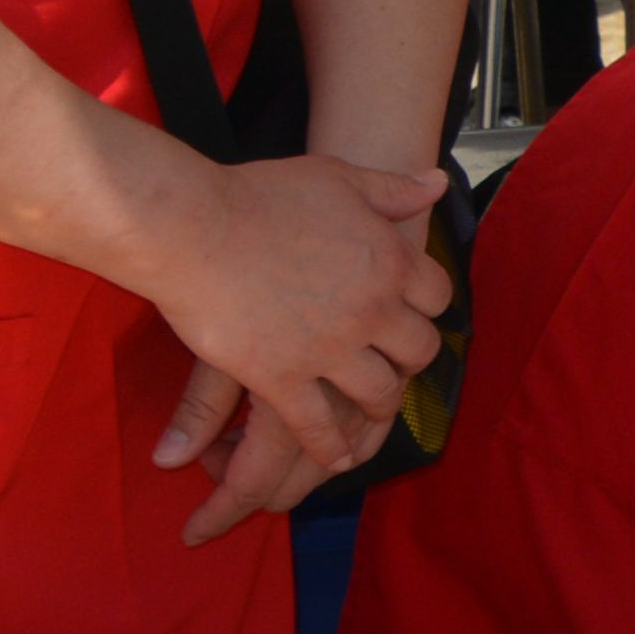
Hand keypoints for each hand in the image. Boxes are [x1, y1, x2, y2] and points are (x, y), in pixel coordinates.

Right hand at [142, 155, 452, 542]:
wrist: (195, 228)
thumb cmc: (263, 196)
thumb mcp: (340, 178)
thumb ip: (392, 189)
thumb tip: (437, 184)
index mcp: (392, 261)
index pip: (439, 296)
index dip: (428, 307)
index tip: (415, 313)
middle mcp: (372, 310)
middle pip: (419, 349)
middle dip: (412, 358)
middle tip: (399, 364)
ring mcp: (329, 349)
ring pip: (379, 392)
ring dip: (381, 404)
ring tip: (373, 409)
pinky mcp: (282, 379)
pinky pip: (318, 425)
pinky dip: (332, 445)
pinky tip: (337, 456)